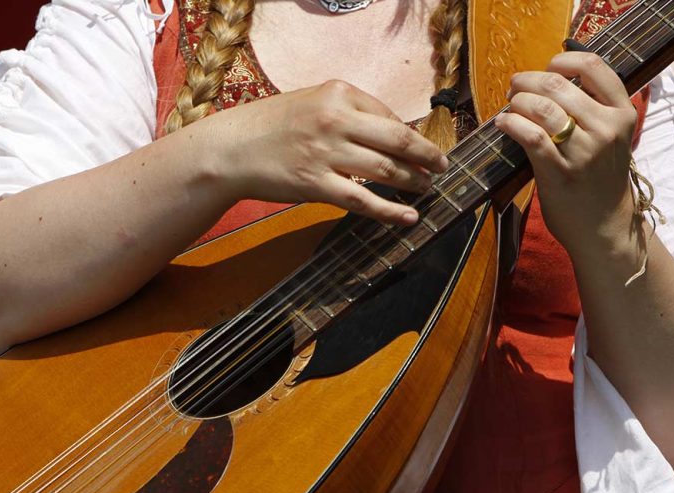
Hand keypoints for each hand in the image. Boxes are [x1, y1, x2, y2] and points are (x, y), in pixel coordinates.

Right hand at [183, 80, 449, 224]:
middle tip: (443, 167)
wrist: (230, 149)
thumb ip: (347, 112)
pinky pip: (364, 200)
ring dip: (414, 182)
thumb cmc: (271, 126)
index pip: (389, 115)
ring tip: (427, 189)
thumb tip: (389, 133)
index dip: (413, 135)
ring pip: (386, 170)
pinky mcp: (315, 185)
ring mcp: (326, 153)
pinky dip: (391, 211)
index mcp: (338, 93)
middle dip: (428, 156)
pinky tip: (408, 217)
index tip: (424, 149)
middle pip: (399, 140)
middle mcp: (335, 119)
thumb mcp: (311, 102)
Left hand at [494, 52, 640, 259]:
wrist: (605, 227)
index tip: (547, 69)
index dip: (563, 60)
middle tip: (514, 88)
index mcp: (622, 113)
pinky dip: (511, 123)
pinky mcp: (560, 172)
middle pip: (557, 85)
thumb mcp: (611, 136)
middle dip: (527, 81)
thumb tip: (547, 81)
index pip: (594, 66)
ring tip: (509, 108)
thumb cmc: (600, 178)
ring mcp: (584, 152)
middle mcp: (607, 128)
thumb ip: (591, 108)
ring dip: (517, 102)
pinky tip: (503, 124)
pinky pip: (530, 136)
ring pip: (542, 107)